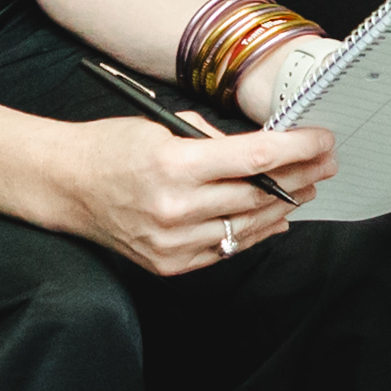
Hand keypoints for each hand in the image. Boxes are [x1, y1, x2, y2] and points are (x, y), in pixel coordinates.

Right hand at [53, 119, 331, 273]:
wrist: (64, 186)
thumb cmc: (111, 148)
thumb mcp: (161, 126)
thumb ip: (212, 139)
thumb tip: (262, 149)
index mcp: (173, 163)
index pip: (254, 158)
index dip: (297, 149)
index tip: (322, 141)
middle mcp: (175, 207)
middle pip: (258, 195)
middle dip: (300, 177)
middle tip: (325, 164)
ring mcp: (172, 242)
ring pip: (246, 227)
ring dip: (283, 207)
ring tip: (306, 188)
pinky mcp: (169, 264)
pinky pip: (225, 249)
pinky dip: (253, 233)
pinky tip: (273, 218)